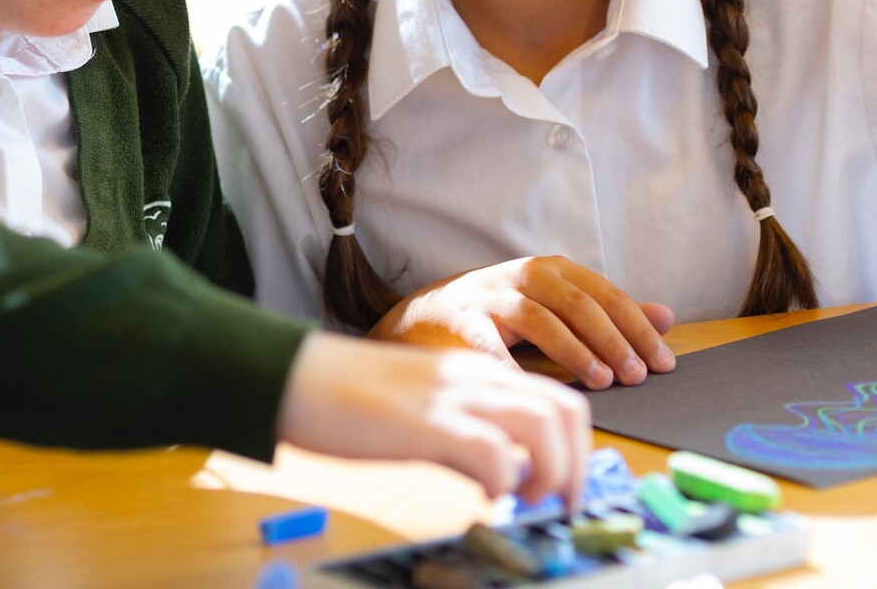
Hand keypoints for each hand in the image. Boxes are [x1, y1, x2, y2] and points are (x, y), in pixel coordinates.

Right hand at [275, 332, 590, 502]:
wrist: (296, 376)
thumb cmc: (352, 398)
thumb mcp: (426, 411)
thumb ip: (467, 437)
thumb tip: (502, 477)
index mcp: (480, 372)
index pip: (560, 400)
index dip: (579, 449)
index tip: (568, 486)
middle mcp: (477, 378)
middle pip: (567, 410)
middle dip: (580, 465)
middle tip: (564, 504)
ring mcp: (454, 397)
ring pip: (545, 423)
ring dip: (553, 471)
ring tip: (528, 500)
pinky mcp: (426, 423)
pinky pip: (492, 451)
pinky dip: (503, 481)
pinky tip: (483, 497)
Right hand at [368, 256, 675, 389]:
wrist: (426, 318)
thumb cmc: (500, 316)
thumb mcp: (557, 307)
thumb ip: (608, 314)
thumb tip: (667, 317)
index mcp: (553, 270)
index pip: (606, 295)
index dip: (638, 327)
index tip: (663, 361)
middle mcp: (525, 275)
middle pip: (579, 303)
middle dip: (613, 340)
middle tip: (638, 375)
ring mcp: (491, 295)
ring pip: (541, 318)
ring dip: (575, 350)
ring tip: (602, 381)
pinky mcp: (462, 320)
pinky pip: (490, 342)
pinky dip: (512, 363)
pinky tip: (534, 387)